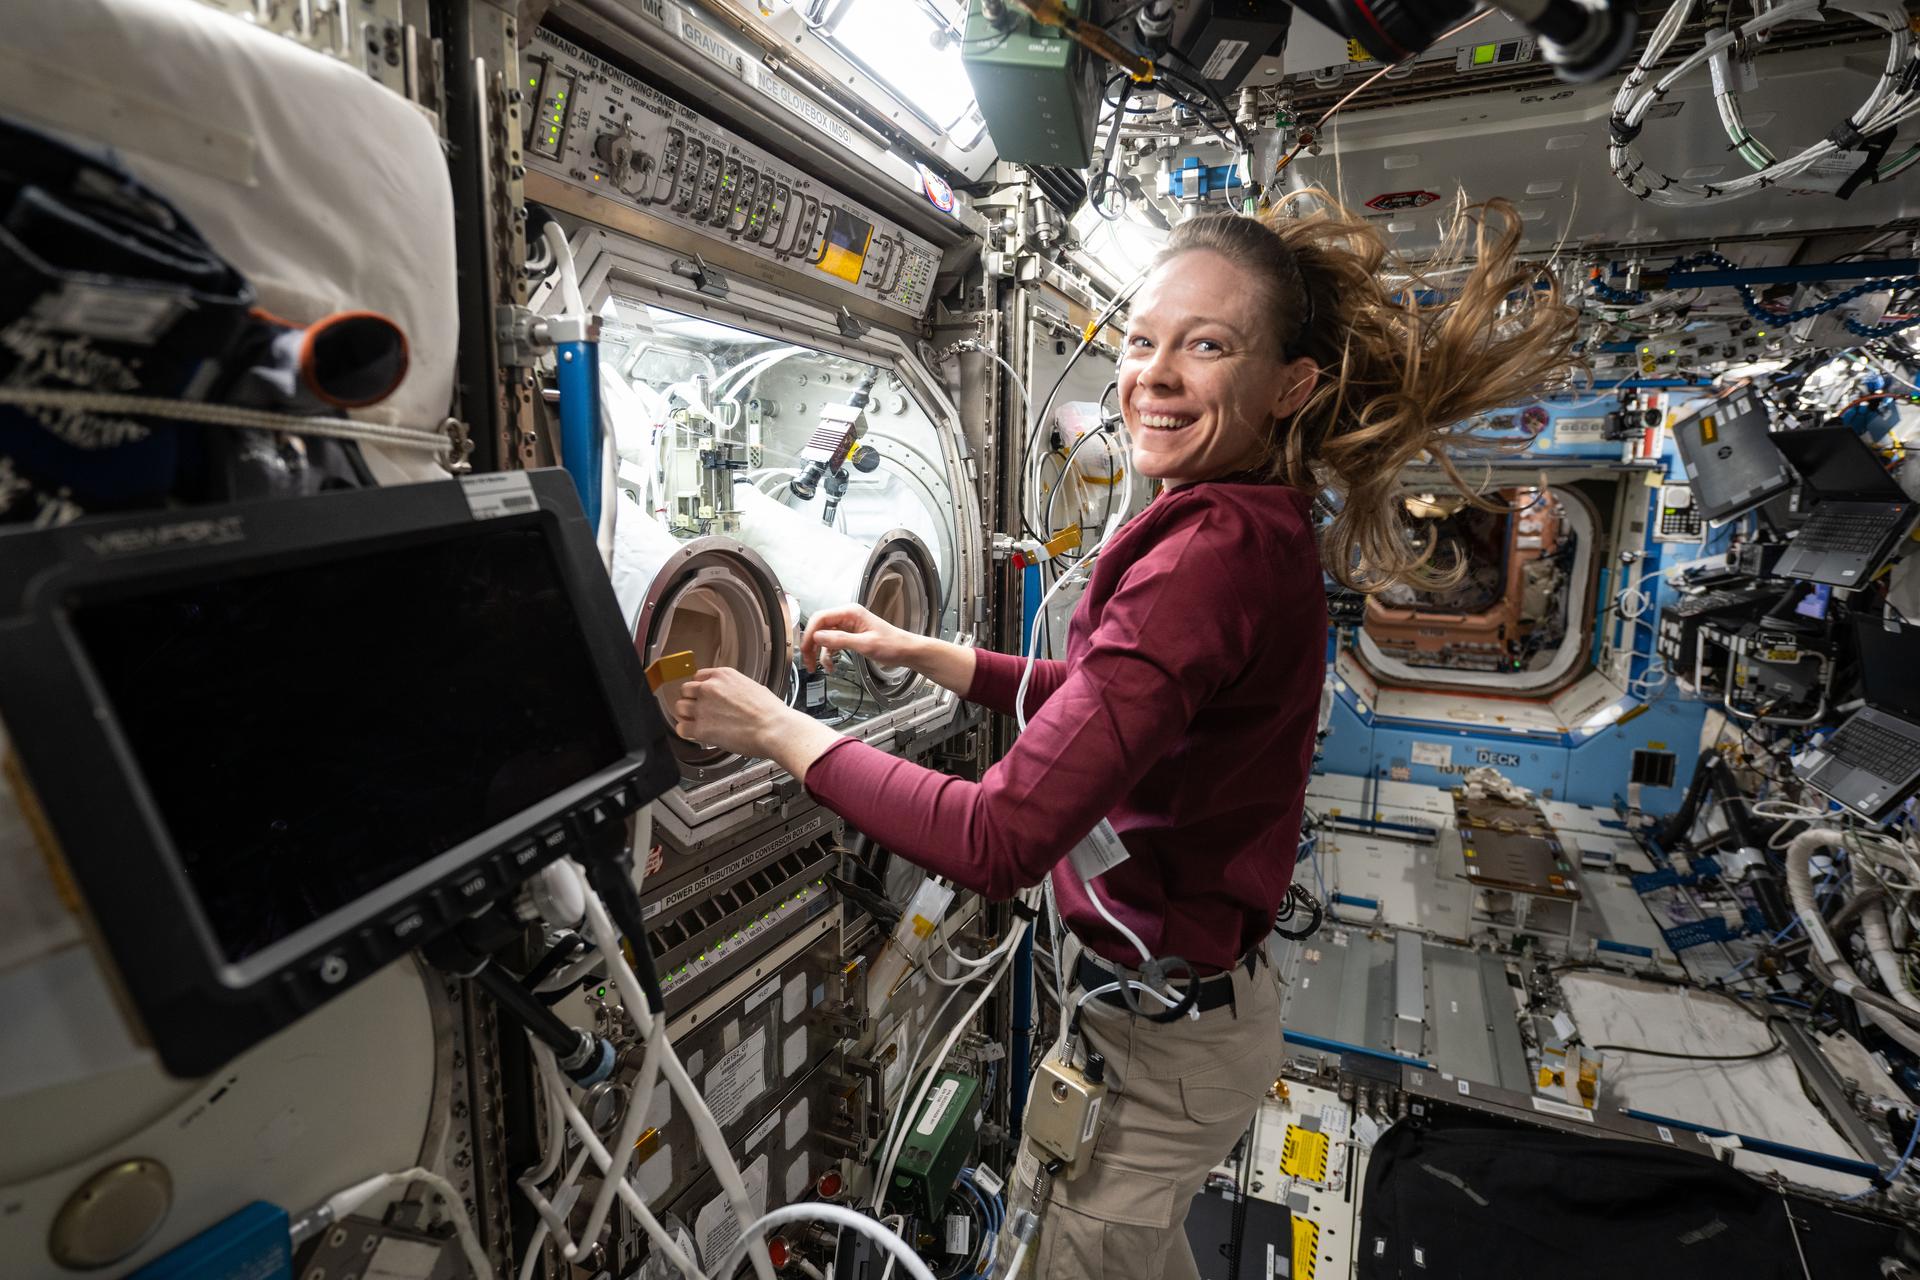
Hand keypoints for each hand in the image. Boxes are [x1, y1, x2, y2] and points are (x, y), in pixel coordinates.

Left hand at [671, 667, 796, 758]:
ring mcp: (703, 708)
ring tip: (697, 722)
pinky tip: (696, 734)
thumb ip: (733, 688)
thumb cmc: (770, 712)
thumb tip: (729, 695)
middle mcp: (710, 688)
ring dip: (687, 715)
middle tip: (700, 710)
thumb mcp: (752, 686)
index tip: (703, 696)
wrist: (774, 729)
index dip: (700, 689)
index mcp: (723, 675)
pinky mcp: (701, 728)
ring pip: (679, 708)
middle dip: (691, 700)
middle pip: (685, 690)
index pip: (698, 677)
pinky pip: (681, 729)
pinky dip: (687, 732)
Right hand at [800, 603, 919, 672]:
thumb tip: (818, 636)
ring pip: (824, 637)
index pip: (820, 618)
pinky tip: (831, 666)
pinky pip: (833, 644)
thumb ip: (840, 640)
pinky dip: (829, 655)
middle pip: (819, 628)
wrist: (906, 651)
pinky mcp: (850, 635)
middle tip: (808, 662)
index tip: (804, 650)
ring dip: (819, 653)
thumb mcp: (865, 644)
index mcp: (850, 613)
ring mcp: (848, 626)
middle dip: (812, 645)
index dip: (809, 634)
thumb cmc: (892, 645)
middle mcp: (847, 617)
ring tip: (819, 668)